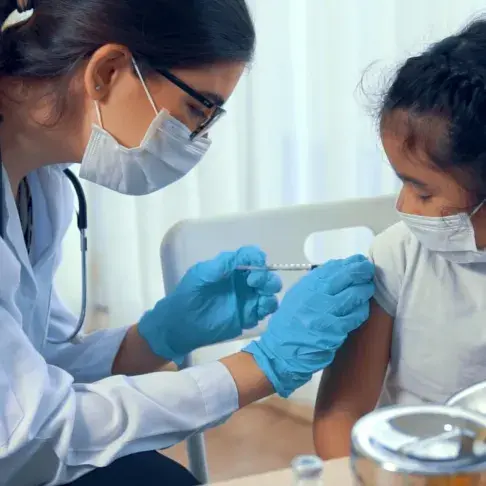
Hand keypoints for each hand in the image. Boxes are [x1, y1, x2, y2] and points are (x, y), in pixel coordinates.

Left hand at [138, 246, 281, 364]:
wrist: (180, 324)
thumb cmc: (188, 295)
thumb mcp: (201, 274)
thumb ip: (222, 264)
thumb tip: (243, 257)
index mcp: (232, 268)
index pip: (252, 257)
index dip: (258, 258)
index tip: (256, 264)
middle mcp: (243, 282)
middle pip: (266, 275)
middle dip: (266, 277)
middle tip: (255, 283)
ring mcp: (247, 300)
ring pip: (270, 293)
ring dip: (270, 292)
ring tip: (260, 299)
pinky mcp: (248, 317)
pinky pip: (265, 311)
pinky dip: (267, 308)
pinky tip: (258, 310)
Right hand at [243, 255, 374, 397]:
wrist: (280, 352)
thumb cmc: (289, 323)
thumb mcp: (296, 296)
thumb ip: (315, 284)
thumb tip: (339, 270)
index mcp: (306, 286)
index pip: (333, 267)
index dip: (350, 262)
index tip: (359, 261)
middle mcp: (315, 296)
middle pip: (346, 276)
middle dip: (362, 271)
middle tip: (369, 270)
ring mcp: (325, 313)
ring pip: (354, 295)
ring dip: (365, 290)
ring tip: (368, 288)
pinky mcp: (334, 330)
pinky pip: (355, 316)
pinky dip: (361, 310)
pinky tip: (362, 309)